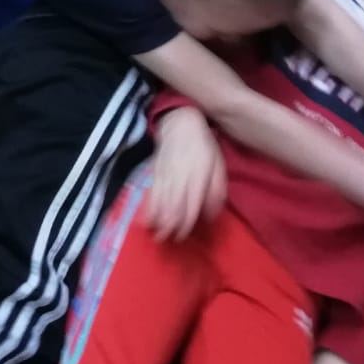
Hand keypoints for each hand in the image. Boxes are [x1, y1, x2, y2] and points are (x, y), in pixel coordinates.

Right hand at [146, 108, 226, 240]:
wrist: (180, 124)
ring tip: (156, 234)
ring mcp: (165, 174)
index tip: (181, 235)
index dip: (184, 222)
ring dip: (157, 219)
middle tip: (167, 239)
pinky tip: (145, 218)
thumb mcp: (218, 166)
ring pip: (160, 200)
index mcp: (198, 177)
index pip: (190, 204)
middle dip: (169, 225)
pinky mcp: (155, 172)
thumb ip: (217, 191)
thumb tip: (210, 215)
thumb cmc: (204, 147)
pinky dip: (148, 206)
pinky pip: (150, 192)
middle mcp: (180, 177)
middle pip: (172, 205)